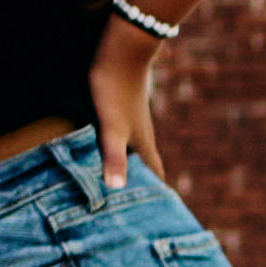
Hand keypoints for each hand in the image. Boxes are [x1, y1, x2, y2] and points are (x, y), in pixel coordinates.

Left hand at [88, 10, 165, 191]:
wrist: (123, 50)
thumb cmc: (116, 90)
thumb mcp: (111, 127)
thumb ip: (114, 156)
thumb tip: (116, 188)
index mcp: (143, 144)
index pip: (155, 176)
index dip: (157, 196)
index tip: (160, 216)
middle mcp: (142, 134)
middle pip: (147, 165)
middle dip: (145, 185)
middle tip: (138, 206)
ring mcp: (133, 121)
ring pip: (136, 150)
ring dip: (131, 166)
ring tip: (121, 181)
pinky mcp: (121, 108)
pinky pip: (123, 135)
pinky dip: (118, 148)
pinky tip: (105, 147)